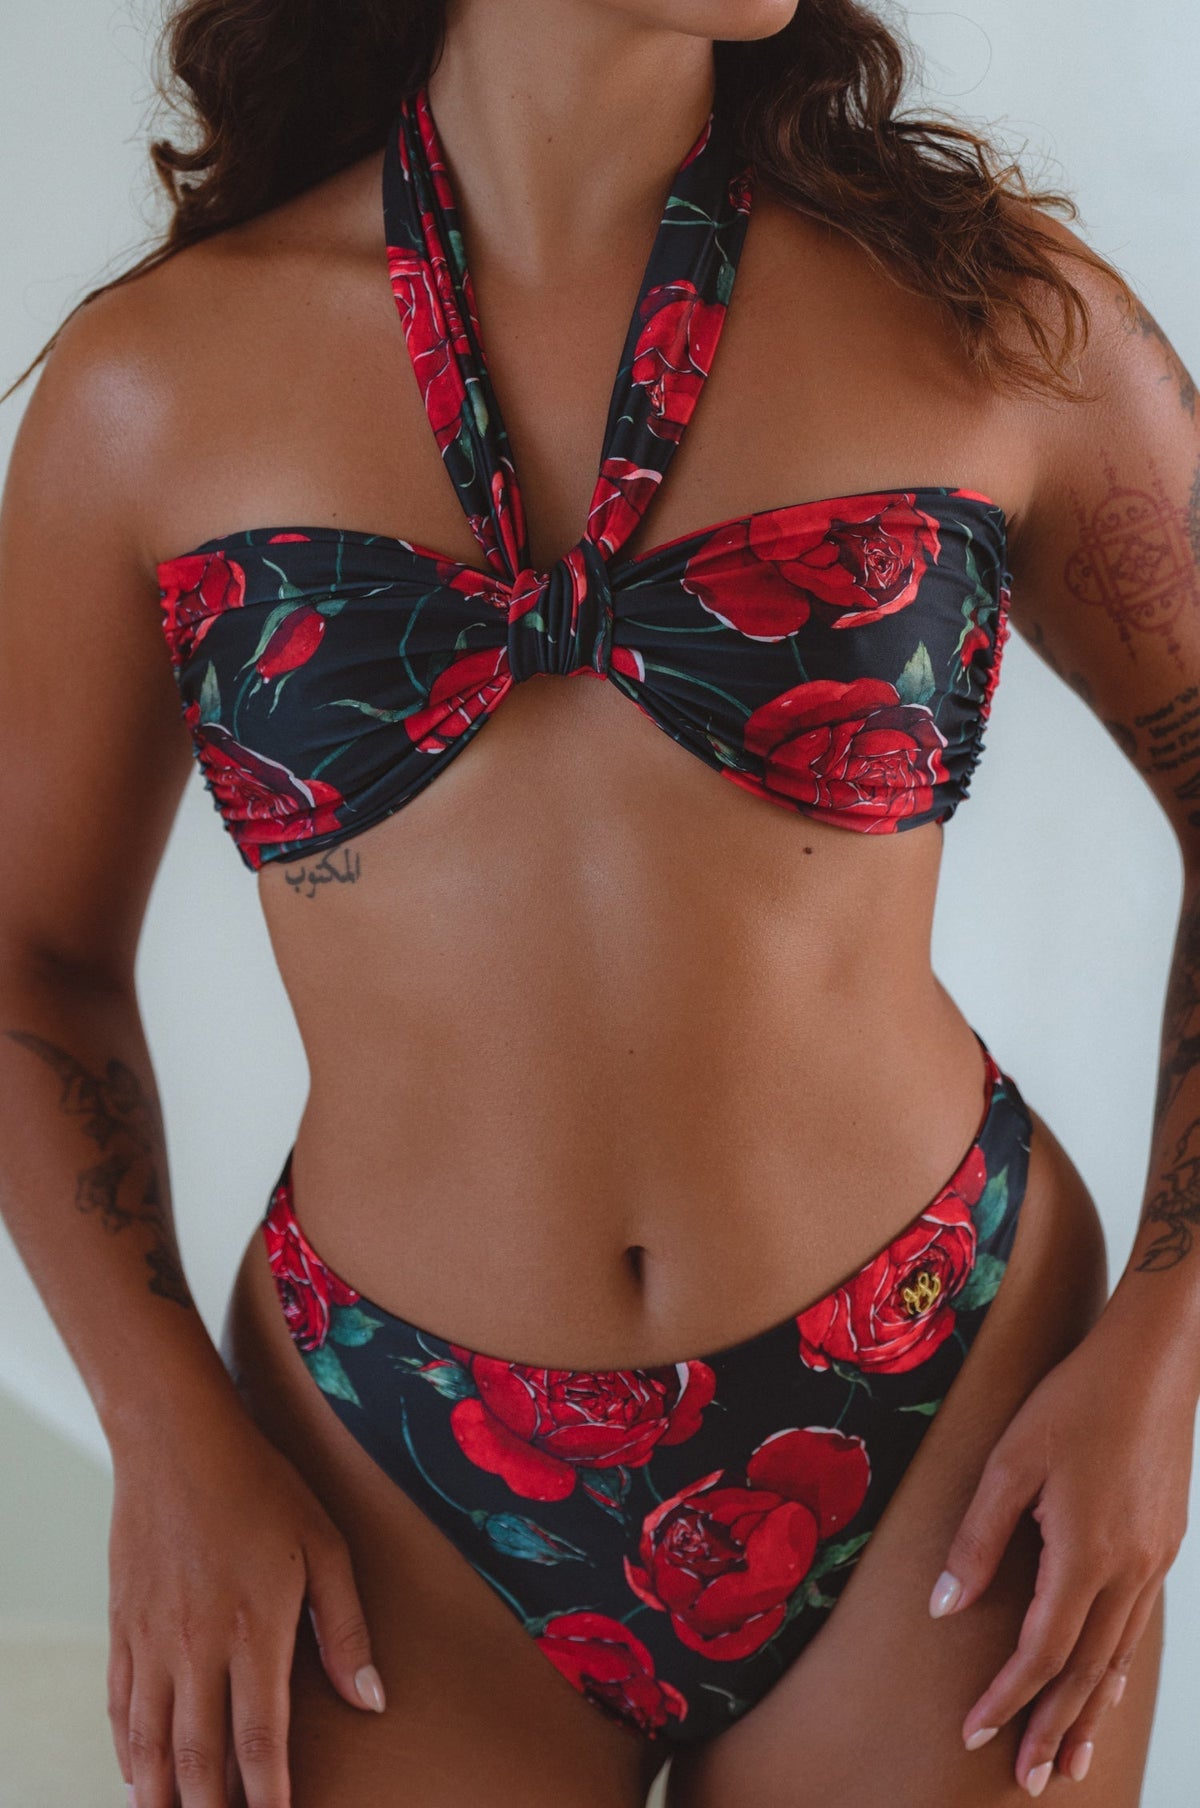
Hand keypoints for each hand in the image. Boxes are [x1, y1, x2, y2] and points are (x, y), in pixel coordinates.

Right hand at [107, 1396, 385, 1807]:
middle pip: (197, 1759)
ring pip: (148, 1744)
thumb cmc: (262, 1486)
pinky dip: (127, 1749)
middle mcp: (197, 1647)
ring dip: (159, 1794)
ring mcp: (152, 1639)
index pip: (261, 1741)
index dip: (269, 1795)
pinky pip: (119, 1706)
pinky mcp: (122, 1624)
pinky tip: (135, 1773)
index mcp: (255, 1631)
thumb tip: (370, 1699)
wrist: (179, 1440)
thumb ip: (345, 1628)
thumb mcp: (325, 1546)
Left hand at [928, 1300, 1190, 1794]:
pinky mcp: (1164, 1545)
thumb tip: (945, 1608)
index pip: (1041, 1651)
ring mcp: (1154, 1561)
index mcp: (1085, 1554)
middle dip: (1052, 1729)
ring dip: (1090, 1712)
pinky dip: (1118, 1666)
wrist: (1152, 1361)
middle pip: (1086, 1672)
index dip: (1006, 1696)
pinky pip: (1138, 1625)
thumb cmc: (1074, 1399)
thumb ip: (977, 1537)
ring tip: (1067, 1759)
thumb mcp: (1009, 1460)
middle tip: (1029, 1781)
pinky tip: (1107, 1686)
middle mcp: (1127, 1570)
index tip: (974, 1730)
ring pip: (1118, 1657)